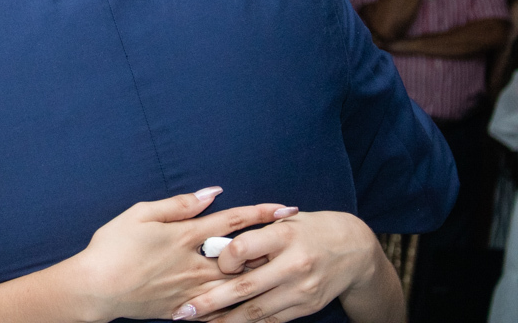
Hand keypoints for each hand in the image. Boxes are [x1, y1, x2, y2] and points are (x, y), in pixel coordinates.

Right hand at [73, 190, 297, 321]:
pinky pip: (217, 310)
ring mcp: (190, 290)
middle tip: (297, 244)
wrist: (95, 287)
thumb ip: (179, 204)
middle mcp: (194, 264)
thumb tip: (211, 193)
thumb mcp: (141, 213)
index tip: (286, 208)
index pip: (232, 221)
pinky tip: (250, 305)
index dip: (260, 212)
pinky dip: (236, 307)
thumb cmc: (111, 246)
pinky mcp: (182, 309)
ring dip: (260, 277)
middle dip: (272, 249)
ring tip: (283, 272)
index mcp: (184, 236)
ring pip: (235, 286)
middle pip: (243, 257)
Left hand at [176, 211, 384, 322]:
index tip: (211, 262)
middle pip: (245, 287)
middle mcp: (293, 265)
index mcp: (284, 236)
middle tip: (183, 311)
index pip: (243, 248)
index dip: (223, 258)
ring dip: (225, 320)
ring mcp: (301, 290)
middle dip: (211, 301)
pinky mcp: (306, 307)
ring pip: (257, 310)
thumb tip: (213, 248)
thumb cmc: (307, 229)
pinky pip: (272, 321)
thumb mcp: (282, 222)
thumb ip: (252, 234)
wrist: (353, 249)